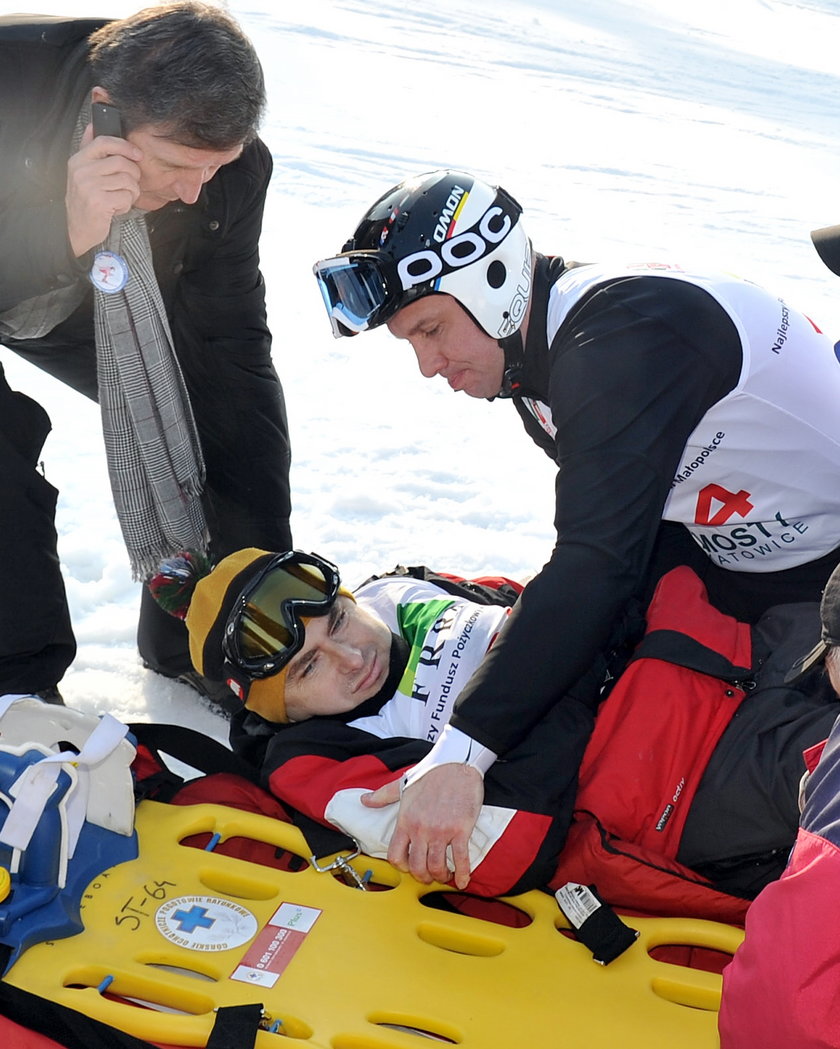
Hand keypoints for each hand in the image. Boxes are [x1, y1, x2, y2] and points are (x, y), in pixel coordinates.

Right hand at [65, 124, 143, 255]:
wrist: (76, 228)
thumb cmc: (85, 199)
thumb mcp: (82, 172)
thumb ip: (88, 149)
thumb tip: (93, 124)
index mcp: (78, 160)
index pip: (104, 142)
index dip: (125, 145)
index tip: (137, 154)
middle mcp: (82, 171)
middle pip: (121, 162)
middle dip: (134, 174)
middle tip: (131, 184)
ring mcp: (90, 187)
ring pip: (127, 181)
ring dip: (131, 192)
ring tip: (122, 197)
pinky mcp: (99, 202)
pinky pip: (126, 197)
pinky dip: (126, 204)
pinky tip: (116, 208)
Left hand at [362, 764, 483, 888]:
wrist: (456, 762)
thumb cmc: (430, 772)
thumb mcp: (402, 784)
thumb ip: (382, 796)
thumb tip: (364, 800)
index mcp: (406, 821)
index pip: (396, 855)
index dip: (402, 867)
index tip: (410, 868)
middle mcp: (421, 829)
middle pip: (418, 867)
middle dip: (423, 876)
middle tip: (429, 876)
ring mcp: (441, 831)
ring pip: (437, 866)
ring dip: (441, 876)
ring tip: (445, 875)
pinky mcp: (461, 830)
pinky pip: (462, 859)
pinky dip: (463, 873)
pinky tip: (463, 880)